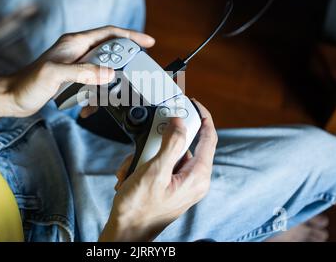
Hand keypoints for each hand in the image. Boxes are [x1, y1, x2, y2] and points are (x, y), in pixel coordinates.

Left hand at [5, 26, 154, 116]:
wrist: (12, 98)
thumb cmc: (27, 83)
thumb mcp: (55, 75)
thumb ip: (83, 72)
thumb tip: (110, 73)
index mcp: (75, 43)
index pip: (109, 33)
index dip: (130, 36)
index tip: (148, 42)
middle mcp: (78, 51)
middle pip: (111, 53)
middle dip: (122, 68)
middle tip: (131, 80)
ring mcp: (76, 65)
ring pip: (104, 72)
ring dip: (107, 89)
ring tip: (103, 101)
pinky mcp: (74, 79)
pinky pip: (93, 86)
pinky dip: (95, 98)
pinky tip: (88, 109)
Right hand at [99, 101, 216, 241]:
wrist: (126, 231)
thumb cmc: (138, 208)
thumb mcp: (154, 171)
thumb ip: (170, 144)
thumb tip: (180, 122)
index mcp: (197, 177)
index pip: (209, 138)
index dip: (203, 117)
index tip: (194, 104)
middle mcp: (193, 180)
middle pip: (183, 145)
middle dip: (159, 142)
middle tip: (144, 147)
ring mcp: (181, 184)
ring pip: (167, 154)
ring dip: (146, 156)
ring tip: (132, 169)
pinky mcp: (169, 186)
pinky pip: (160, 165)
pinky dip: (143, 165)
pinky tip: (131, 175)